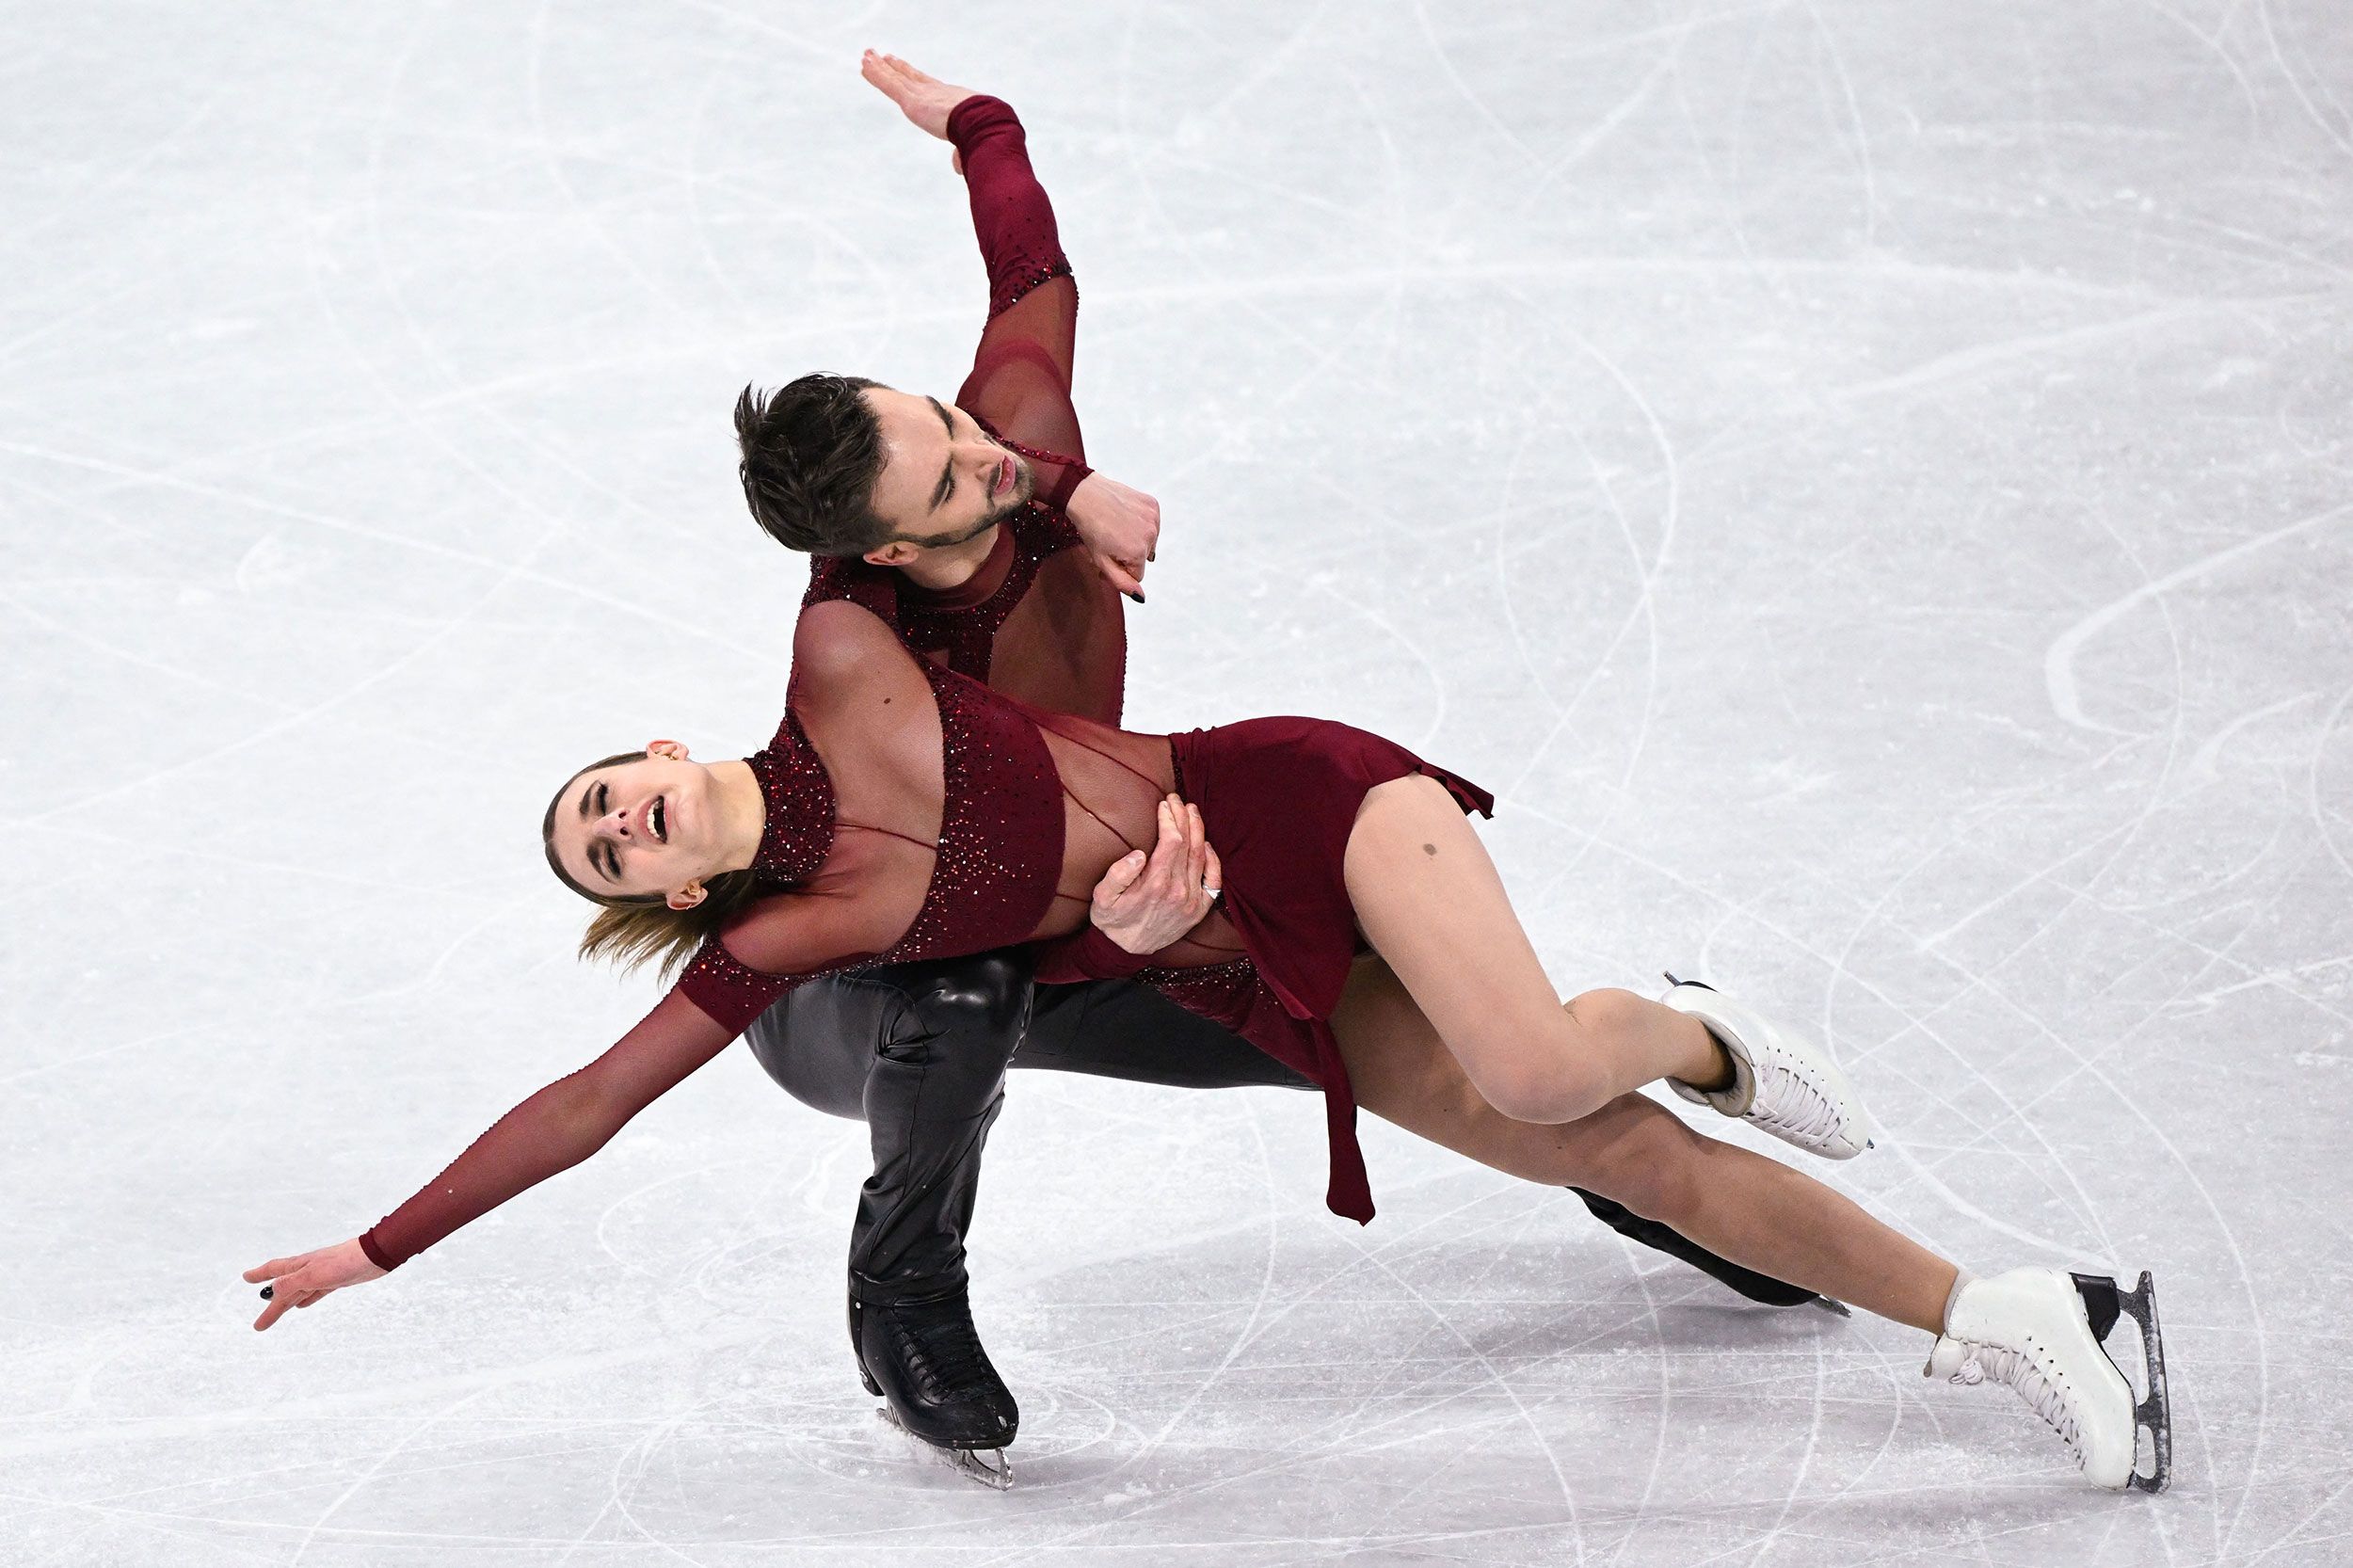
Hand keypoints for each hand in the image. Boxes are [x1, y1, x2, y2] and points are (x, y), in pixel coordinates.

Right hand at [243, 1239, 385, 1330]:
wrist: (375, 1256)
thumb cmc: (344, 1261)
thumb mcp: (314, 1274)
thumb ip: (293, 1282)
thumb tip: (273, 1289)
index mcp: (300, 1266)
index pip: (274, 1270)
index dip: (260, 1275)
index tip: (245, 1278)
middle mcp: (308, 1270)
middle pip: (285, 1291)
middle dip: (272, 1307)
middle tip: (258, 1325)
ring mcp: (322, 1276)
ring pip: (298, 1293)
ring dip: (286, 1305)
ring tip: (273, 1316)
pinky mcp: (336, 1281)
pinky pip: (315, 1293)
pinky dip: (306, 1299)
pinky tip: (302, 1305)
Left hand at [861, 50, 977, 153]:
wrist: (984, 121)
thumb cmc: (983, 131)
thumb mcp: (969, 143)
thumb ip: (960, 155)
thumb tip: (958, 168)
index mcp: (947, 100)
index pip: (925, 85)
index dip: (913, 76)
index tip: (903, 67)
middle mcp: (933, 92)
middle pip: (908, 77)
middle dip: (895, 67)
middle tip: (883, 57)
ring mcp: (921, 95)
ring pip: (895, 78)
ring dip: (879, 67)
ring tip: (866, 55)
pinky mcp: (912, 101)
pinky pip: (889, 85)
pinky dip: (876, 75)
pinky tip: (865, 64)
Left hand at [1065, 472, 1159, 601]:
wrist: (1085, 494)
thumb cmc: (1090, 529)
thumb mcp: (1101, 561)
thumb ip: (1122, 583)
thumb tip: (1142, 598)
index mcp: (1138, 554)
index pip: (1137, 575)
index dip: (1120, 567)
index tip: (1108, 555)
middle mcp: (1151, 537)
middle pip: (1143, 558)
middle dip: (1128, 553)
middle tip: (1109, 540)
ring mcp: (1154, 519)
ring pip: (1148, 541)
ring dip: (1135, 538)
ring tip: (1117, 527)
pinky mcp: (1153, 505)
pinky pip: (1151, 523)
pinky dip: (1140, 522)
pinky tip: (1125, 516)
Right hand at [1088, 795, 1222, 953]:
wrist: (1127, 950)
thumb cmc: (1113, 919)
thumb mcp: (1102, 898)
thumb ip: (1117, 875)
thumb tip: (1138, 854)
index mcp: (1155, 885)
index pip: (1171, 841)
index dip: (1170, 818)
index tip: (1164, 804)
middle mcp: (1178, 892)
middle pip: (1188, 844)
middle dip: (1183, 817)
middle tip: (1177, 799)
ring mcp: (1192, 902)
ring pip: (1201, 857)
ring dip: (1198, 830)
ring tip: (1192, 811)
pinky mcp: (1199, 910)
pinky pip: (1214, 880)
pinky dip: (1213, 859)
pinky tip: (1206, 843)